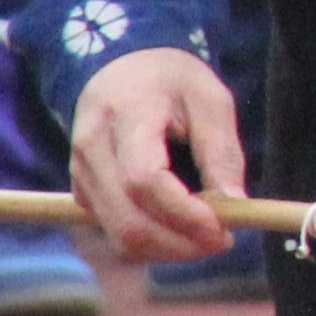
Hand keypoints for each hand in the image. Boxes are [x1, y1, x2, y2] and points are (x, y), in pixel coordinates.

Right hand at [68, 45, 248, 260]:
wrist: (125, 66)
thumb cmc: (174, 82)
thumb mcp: (211, 100)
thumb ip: (221, 152)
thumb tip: (235, 206)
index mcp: (126, 113)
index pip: (144, 179)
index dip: (183, 213)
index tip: (222, 229)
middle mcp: (92, 145)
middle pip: (127, 218)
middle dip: (178, 243)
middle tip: (222, 241)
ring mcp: (80, 170)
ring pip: (118, 233)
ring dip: (166, 249)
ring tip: (205, 237)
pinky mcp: (81, 188)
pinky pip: (112, 230)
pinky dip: (149, 241)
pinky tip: (178, 228)